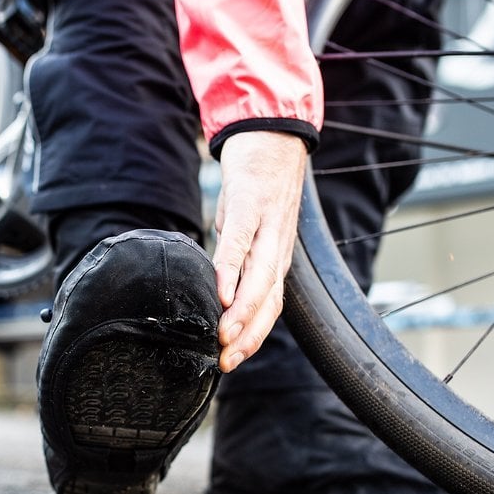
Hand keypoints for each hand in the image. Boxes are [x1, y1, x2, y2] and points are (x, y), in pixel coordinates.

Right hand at [214, 130, 307, 372]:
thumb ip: (237, 257)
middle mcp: (277, 247)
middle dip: (249, 335)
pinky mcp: (248, 203)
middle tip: (227, 362)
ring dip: (243, 311)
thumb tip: (216, 286)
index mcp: (276, 257)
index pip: (271, 306)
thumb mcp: (249, 228)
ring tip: (224, 337)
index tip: (233, 361)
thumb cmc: (257, 184)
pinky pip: (239, 241)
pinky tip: (219, 290)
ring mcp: (265, 225)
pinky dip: (230, 269)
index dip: (254, 336)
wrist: (273, 131)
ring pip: (259, 277)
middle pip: (268, 300)